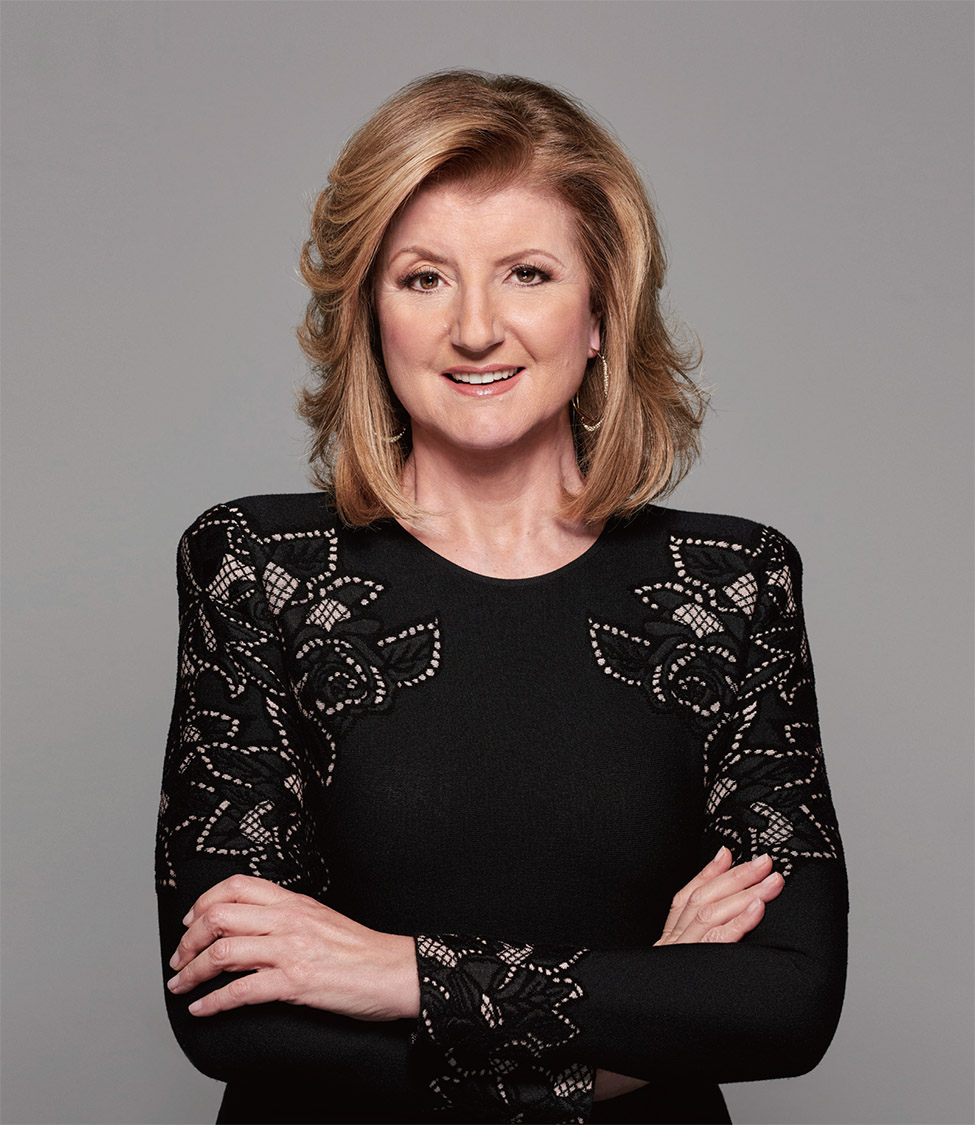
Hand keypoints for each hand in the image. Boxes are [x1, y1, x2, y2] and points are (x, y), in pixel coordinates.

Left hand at [166, 874, 419, 1020]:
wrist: (394, 971)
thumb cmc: (360, 951)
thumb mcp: (320, 918)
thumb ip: (287, 916)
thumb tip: (252, 924)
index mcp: (293, 901)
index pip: (236, 885)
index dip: (203, 902)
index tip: (190, 922)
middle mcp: (288, 919)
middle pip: (219, 916)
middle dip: (188, 939)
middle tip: (179, 958)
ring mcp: (290, 950)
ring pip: (222, 951)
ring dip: (191, 972)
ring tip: (180, 985)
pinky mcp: (295, 982)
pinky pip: (241, 990)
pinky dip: (213, 1002)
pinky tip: (201, 1009)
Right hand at [594, 848, 782, 1101]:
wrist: (630, 1041)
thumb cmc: (659, 1005)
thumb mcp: (669, 969)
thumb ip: (684, 941)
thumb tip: (708, 915)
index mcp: (666, 943)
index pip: (686, 897)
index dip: (708, 872)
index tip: (730, 852)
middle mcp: (670, 945)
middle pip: (703, 900)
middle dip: (737, 877)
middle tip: (766, 862)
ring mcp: (679, 957)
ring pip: (711, 915)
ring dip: (744, 893)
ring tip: (771, 880)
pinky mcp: (689, 973)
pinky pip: (716, 945)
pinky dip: (737, 923)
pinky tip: (756, 910)